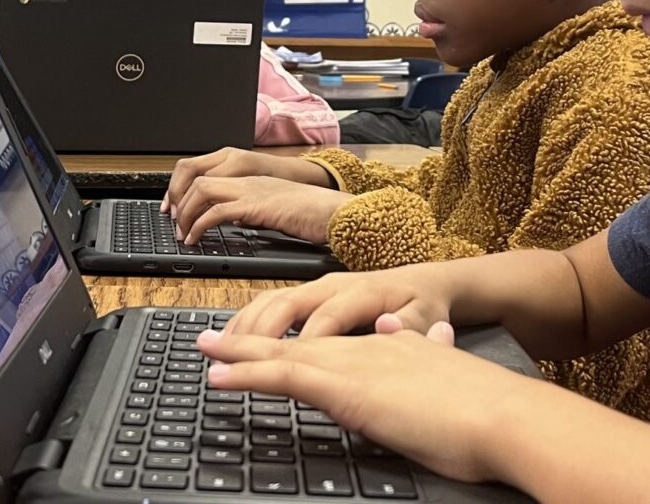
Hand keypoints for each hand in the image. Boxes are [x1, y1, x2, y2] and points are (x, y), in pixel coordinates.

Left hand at [171, 176, 352, 244]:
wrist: (335, 212)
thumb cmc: (313, 215)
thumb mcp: (276, 211)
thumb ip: (254, 212)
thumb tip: (236, 222)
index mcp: (252, 180)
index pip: (208, 176)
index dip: (187, 192)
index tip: (178, 212)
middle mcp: (248, 180)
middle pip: (198, 178)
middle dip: (179, 200)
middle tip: (173, 223)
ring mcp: (251, 190)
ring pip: (202, 190)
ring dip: (186, 212)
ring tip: (182, 234)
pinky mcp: (255, 205)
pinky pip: (215, 211)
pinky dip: (199, 225)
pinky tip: (195, 239)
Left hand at [198, 323, 536, 484]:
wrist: (506, 415)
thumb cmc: (488, 411)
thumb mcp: (452, 372)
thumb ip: (433, 353)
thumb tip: (430, 339)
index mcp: (391, 344)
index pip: (332, 337)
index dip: (296, 336)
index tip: (270, 338)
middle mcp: (367, 344)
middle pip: (298, 337)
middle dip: (255, 337)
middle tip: (217, 336)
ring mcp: (355, 363)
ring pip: (283, 351)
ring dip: (238, 352)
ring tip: (205, 350)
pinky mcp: (348, 389)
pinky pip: (284, 377)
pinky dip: (247, 375)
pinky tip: (220, 377)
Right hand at [223, 265, 460, 338]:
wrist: (427, 280)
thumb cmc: (425, 303)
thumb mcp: (428, 314)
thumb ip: (413, 326)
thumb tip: (389, 326)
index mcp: (363, 292)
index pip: (327, 319)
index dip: (305, 343)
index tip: (285, 368)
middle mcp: (334, 285)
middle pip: (287, 307)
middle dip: (256, 333)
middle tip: (228, 356)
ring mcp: (318, 287)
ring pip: (272, 302)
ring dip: (245, 325)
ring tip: (220, 349)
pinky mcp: (310, 292)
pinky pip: (271, 302)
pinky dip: (249, 320)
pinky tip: (234, 339)